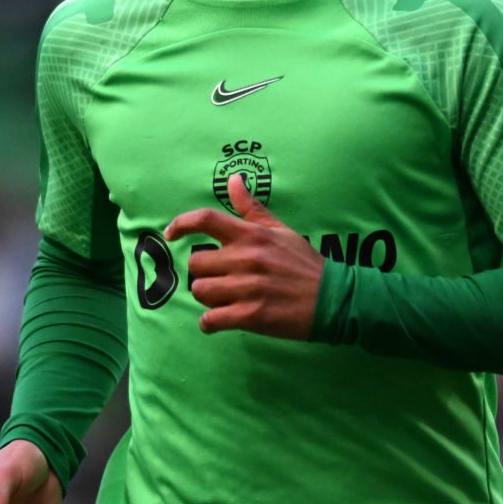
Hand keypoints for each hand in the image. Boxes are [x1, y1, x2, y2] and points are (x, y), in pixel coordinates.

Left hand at [164, 174, 324, 338]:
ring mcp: (247, 288)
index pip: (206, 219)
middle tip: (220, 278)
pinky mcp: (250, 315)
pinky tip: (219, 321)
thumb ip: (251, 208)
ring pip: (201, 291)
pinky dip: (209, 323)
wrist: (332, 298)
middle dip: (204, 272)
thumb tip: (233, 180)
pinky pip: (210, 320)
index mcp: (252, 235)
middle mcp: (246, 258)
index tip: (170, 234)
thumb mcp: (280, 230)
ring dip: (208, 298)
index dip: (181, 224)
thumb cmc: (303, 263)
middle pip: (197, 263)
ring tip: (224, 299)